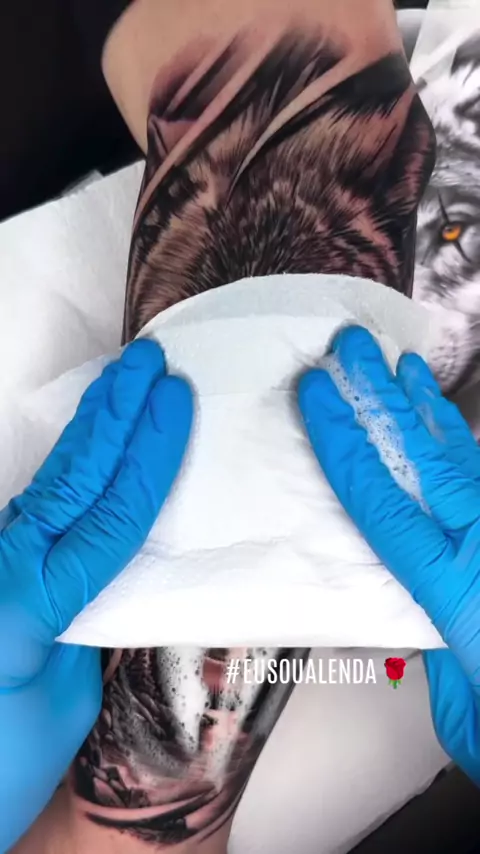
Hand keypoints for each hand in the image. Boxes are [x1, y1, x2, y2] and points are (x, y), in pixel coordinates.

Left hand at [0, 339, 192, 851]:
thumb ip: (83, 627)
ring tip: (120, 385)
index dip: (148, 453)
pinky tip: (84, 451)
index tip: (175, 400)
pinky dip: (65, 472)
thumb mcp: (62, 704)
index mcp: (30, 603)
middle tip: (146, 363)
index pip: (108, 512)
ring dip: (88, 432)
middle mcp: (6, 572)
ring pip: (48, 485)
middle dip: (112, 415)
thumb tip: (102, 579)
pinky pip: (33, 514)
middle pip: (70, 479)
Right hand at [298, 326, 479, 784]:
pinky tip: (454, 432)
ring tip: (406, 368)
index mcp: (454, 590)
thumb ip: (435, 650)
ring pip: (465, 461)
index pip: (380, 499)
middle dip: (383, 398)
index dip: (342, 442)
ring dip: (431, 412)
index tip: (314, 394)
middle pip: (424, 458)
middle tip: (354, 348)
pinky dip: (468, 451)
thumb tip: (415, 614)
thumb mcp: (461, 711)